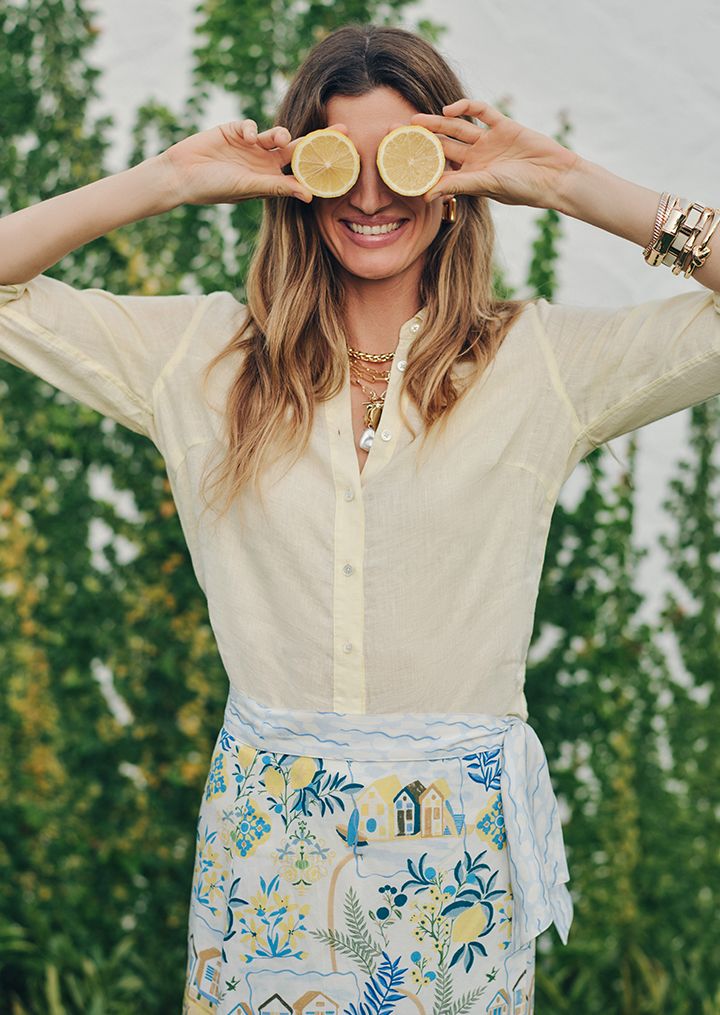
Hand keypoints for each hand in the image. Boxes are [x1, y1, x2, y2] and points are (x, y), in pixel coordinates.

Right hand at [157, 118, 345, 206]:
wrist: (182, 175)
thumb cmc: (215, 187)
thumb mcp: (250, 187)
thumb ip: (279, 186)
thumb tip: (309, 195)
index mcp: (270, 178)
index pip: (301, 170)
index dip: (321, 164)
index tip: (344, 159)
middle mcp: (264, 162)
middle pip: (299, 148)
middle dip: (319, 139)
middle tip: (344, 129)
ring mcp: (251, 145)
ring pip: (278, 133)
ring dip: (282, 134)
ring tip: (279, 140)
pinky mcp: (235, 130)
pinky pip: (253, 124)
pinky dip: (252, 128)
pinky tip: (245, 137)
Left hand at [411, 98, 580, 209]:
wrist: (555, 176)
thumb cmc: (522, 188)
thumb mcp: (486, 185)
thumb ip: (457, 185)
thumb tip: (426, 194)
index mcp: (471, 177)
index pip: (440, 169)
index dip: (421, 165)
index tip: (399, 162)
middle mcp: (477, 159)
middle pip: (444, 146)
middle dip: (422, 140)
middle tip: (397, 134)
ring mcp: (489, 142)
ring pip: (458, 128)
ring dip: (437, 123)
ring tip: (415, 120)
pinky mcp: (504, 125)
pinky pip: (482, 112)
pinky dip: (466, 107)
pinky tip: (449, 109)